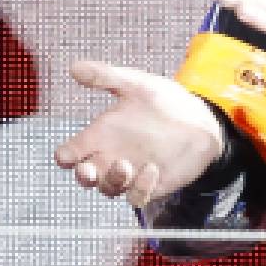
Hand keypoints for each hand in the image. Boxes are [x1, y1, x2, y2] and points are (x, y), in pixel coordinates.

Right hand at [53, 61, 224, 207]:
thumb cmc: (163, 100)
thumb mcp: (134, 84)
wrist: (201, 119)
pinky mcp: (153, 184)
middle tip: (89, 171)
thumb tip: (74, 67)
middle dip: (83, 177)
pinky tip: (152, 169)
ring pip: (108, 189)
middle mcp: (111, 155)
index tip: (69, 155)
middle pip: (85, 177)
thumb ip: (104, 76)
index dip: (65, 157)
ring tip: (125, 165)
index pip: (70, 153)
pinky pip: (137, 197)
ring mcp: (132, 172)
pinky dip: (140, 188)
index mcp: (100, 134)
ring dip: (112, 181)